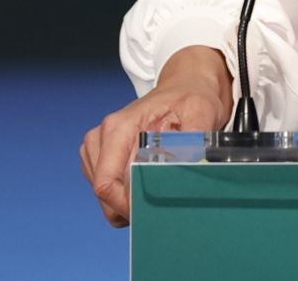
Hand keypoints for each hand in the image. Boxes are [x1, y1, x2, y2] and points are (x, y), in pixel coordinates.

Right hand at [80, 46, 232, 227]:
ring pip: (106, 199)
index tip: (155, 210)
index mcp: (118, 128)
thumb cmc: (190, 98)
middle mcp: (101, 139)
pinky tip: (149, 183)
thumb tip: (190, 170)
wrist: (185, 87)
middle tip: (166, 200)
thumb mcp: (200, 112)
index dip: (128, 205)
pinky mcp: (102, 160)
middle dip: (133, 206)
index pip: (107, 184)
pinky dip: (128, 198)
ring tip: (160, 184)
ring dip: (131, 203)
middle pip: (105, 196)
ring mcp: (98, 150)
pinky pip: (109, 195)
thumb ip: (193, 142)